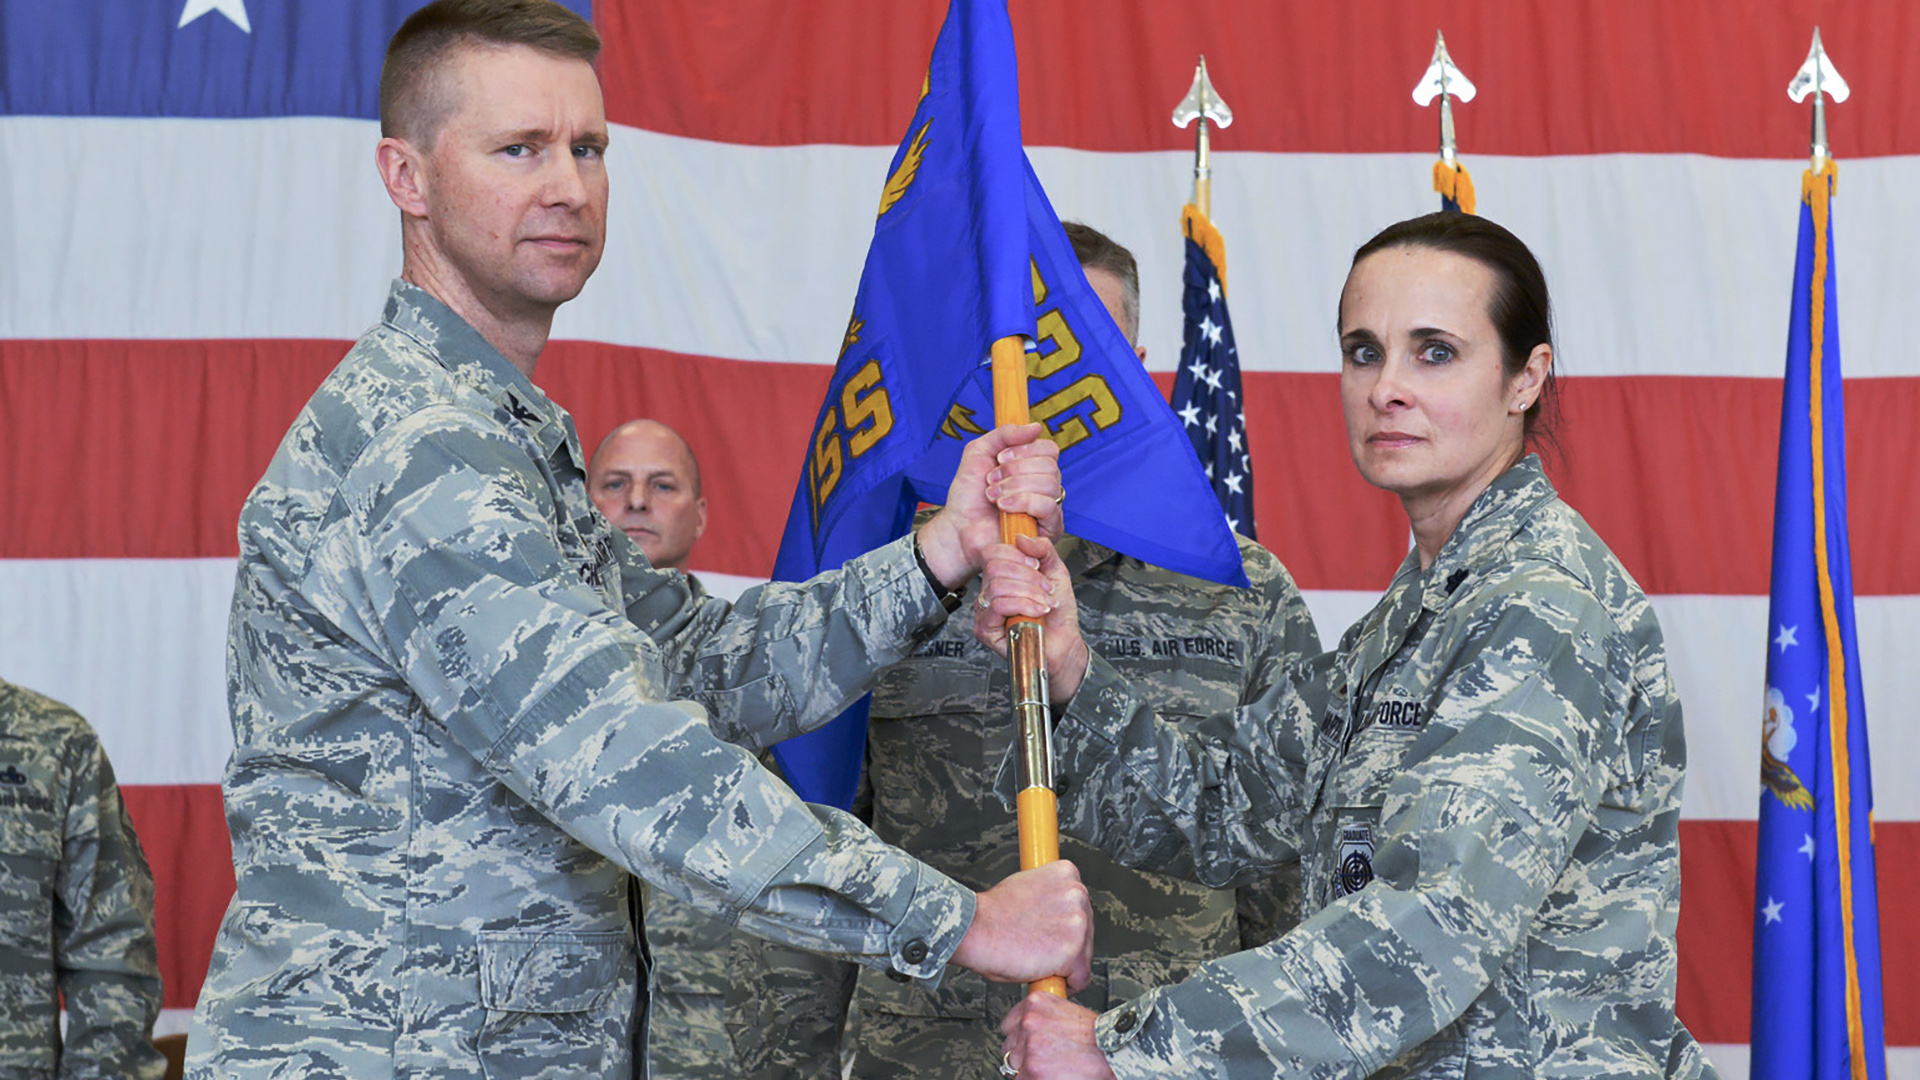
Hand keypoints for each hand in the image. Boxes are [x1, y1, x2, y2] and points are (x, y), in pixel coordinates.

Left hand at [917, 424, 1063, 587]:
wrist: (958, 528)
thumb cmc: (969, 495)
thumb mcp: (979, 452)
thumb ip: (1005, 434)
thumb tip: (1036, 427)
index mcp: (1034, 468)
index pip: (1049, 449)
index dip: (1025, 450)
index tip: (999, 459)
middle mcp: (1045, 487)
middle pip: (1050, 466)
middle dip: (1015, 471)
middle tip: (991, 480)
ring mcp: (1049, 508)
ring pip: (1050, 485)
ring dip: (1015, 487)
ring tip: (993, 497)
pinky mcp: (1049, 530)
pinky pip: (1048, 508)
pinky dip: (1023, 503)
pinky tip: (1004, 508)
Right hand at [951, 861, 1092, 991]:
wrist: (976, 928)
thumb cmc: (992, 913)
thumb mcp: (1027, 885)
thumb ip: (1049, 895)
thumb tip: (1055, 910)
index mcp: (1067, 873)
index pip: (1080, 906)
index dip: (1064, 925)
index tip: (1051, 933)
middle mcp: (1077, 894)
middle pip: (1086, 931)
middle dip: (1067, 945)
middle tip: (1040, 950)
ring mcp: (1078, 923)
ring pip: (1084, 956)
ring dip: (1065, 965)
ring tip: (1038, 961)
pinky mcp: (1073, 951)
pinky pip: (1081, 978)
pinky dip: (1066, 984)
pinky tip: (1045, 976)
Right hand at [974, 534, 1089, 703]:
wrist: (1063, 644)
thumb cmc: (1058, 614)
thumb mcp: (1056, 572)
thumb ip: (1043, 549)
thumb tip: (1021, 537)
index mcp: (1002, 575)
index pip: (994, 552)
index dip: (1017, 554)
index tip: (1037, 565)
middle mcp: (989, 591)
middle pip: (995, 566)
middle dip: (1028, 576)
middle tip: (1046, 589)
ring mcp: (984, 610)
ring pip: (997, 586)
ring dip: (1029, 593)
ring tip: (1045, 603)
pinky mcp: (984, 629)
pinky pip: (997, 606)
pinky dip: (1023, 606)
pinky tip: (1037, 612)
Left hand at [1001, 992, 1114, 1079]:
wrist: (1112, 1053)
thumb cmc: (1096, 1037)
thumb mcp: (1067, 1013)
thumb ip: (1044, 1018)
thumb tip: (1031, 1032)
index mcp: (1035, 1004)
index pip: (1009, 1025)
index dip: (1019, 1038)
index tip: (1026, 1044)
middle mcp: (1028, 1023)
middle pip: (1010, 1047)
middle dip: (1024, 1057)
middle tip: (1045, 1060)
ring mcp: (1029, 1047)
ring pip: (1014, 1066)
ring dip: (1029, 1071)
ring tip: (1051, 1069)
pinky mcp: (1032, 1070)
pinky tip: (1052, 1076)